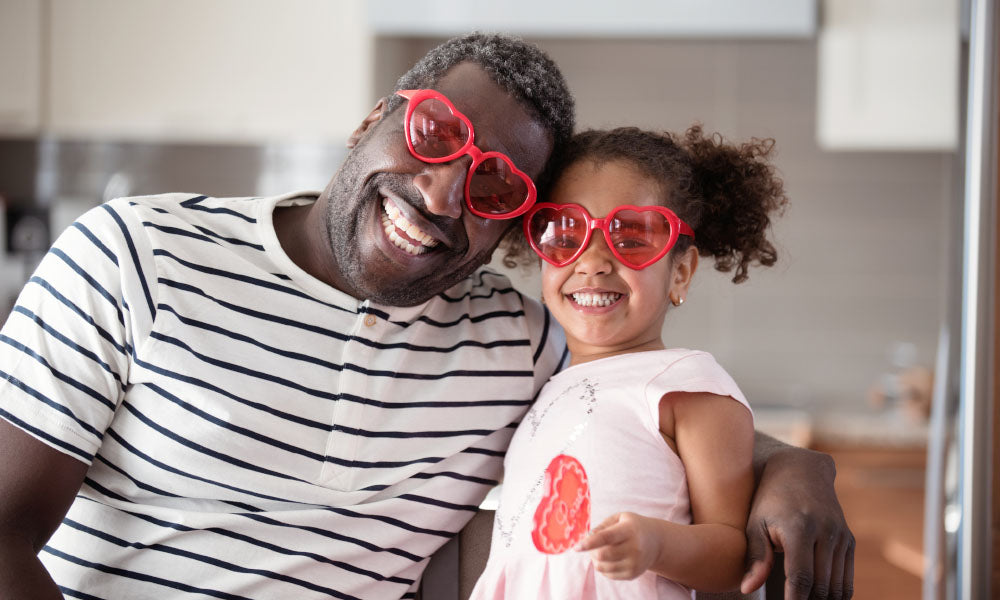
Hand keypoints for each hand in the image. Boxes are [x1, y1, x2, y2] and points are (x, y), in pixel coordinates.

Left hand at [575, 512, 660, 579]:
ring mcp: (634, 563)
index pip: (606, 538)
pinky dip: (603, 567)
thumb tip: (588, 537)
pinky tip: (608, 559)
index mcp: (629, 530)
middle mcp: (634, 548)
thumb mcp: (620, 518)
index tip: (576, 547)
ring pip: (603, 567)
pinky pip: (609, 575)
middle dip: (591, 551)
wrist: (656, 542)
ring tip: (599, 551)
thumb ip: (603, 526)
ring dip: (595, 560)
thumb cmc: (633, 526)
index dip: (589, 543)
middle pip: (603, 555)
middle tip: (591, 546)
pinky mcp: (632, 574)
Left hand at [740, 447, 854, 599]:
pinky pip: (847, 579)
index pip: (801, 577)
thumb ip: (755, 557)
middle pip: (821, 585)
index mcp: (800, 527)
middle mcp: (826, 532)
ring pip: (837, 586)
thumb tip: (747, 588)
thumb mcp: (755, 523)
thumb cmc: (769, 499)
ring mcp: (841, 536)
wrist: (801, 471)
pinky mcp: (849, 540)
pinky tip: (818, 599)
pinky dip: (835, 594)